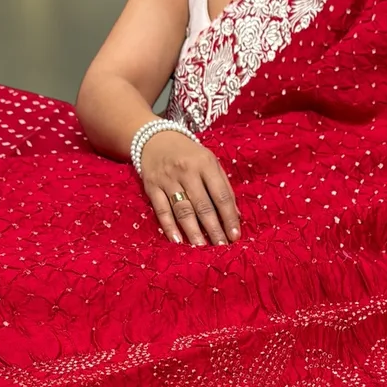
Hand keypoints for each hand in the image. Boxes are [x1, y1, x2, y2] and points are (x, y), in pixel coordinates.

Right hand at [139, 129, 240, 245]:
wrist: (155, 139)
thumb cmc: (189, 154)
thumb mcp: (210, 162)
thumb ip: (223, 186)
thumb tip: (235, 215)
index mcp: (205, 164)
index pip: (220, 195)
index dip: (229, 217)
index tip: (235, 235)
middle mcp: (186, 171)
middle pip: (202, 205)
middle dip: (213, 228)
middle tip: (221, 246)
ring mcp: (167, 179)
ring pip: (182, 210)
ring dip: (193, 231)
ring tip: (201, 248)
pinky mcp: (152, 187)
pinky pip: (161, 210)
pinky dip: (169, 226)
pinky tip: (178, 241)